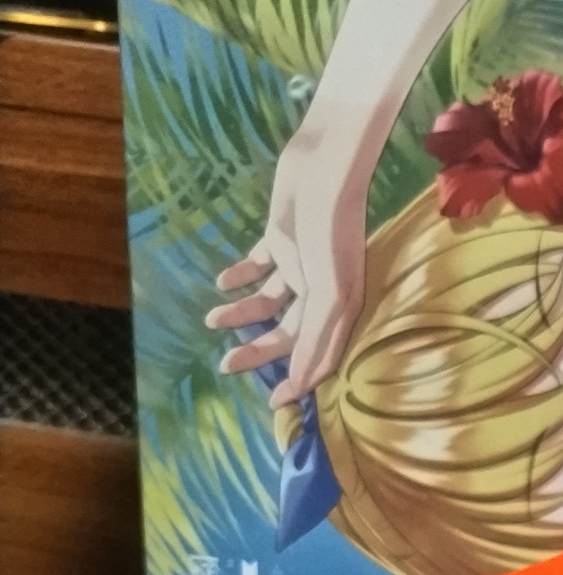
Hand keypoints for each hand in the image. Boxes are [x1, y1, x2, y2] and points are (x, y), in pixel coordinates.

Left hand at [205, 132, 369, 406]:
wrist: (324, 168)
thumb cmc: (332, 230)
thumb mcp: (330, 291)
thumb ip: (317, 338)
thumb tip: (302, 382)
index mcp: (339, 308)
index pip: (317, 356)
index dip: (297, 381)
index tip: (274, 406)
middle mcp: (321, 292)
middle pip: (288, 333)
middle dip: (257, 350)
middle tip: (225, 364)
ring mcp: (300, 264)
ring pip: (269, 302)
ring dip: (240, 314)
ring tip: (212, 320)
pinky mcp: (281, 238)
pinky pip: (258, 266)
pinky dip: (239, 275)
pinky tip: (222, 281)